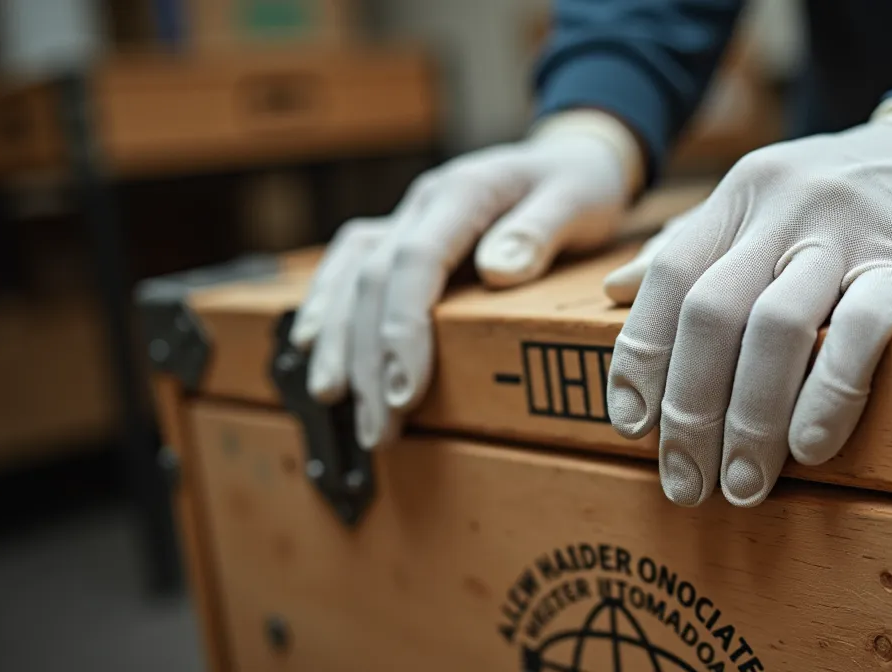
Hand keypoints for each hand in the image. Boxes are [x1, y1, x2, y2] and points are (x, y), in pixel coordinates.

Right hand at [291, 110, 641, 448]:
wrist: (571, 155)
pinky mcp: (400, 233)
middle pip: (374, 280)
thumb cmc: (578, 183)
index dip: (402, 328)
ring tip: (335, 404)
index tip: (405, 391)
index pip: (416, 261)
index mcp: (464, 192)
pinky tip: (312, 348)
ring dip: (338, 343)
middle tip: (377, 427)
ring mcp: (406, 217)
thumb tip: (498, 271)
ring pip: (349, 276)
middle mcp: (423, 202)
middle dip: (369, 360)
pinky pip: (346, 267)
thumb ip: (541, 230)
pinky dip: (325, 308)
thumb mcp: (579, 198)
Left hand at [603, 97, 891, 506]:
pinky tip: (810, 446)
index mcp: (738, 198)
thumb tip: (616, 290)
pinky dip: (830, 395)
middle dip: (690, 410)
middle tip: (685, 480)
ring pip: (776, 328)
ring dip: (751, 420)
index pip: (668, 279)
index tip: (632, 423)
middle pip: (711, 314)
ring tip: (742, 482)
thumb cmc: (846, 188)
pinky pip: (861, 330)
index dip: (640, 356)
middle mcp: (780, 210)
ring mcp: (844, 234)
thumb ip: (689, 244)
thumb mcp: (758, 199)